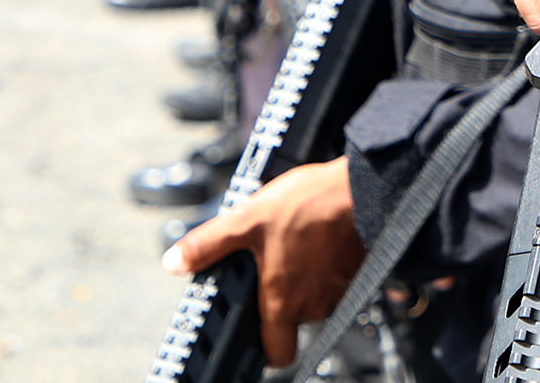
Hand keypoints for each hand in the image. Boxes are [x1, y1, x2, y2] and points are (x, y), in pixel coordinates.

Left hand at [164, 157, 362, 366]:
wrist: (363, 186)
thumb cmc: (311, 204)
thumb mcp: (247, 218)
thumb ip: (208, 244)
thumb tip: (176, 261)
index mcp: (282, 301)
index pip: (277, 354)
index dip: (265, 348)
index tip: (256, 329)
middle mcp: (313, 304)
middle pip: (295, 319)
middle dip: (284, 295)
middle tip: (273, 262)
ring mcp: (339, 290)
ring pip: (317, 298)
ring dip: (307, 278)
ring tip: (297, 243)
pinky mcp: (358, 271)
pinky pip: (337, 280)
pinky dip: (327, 265)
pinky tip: (319, 236)